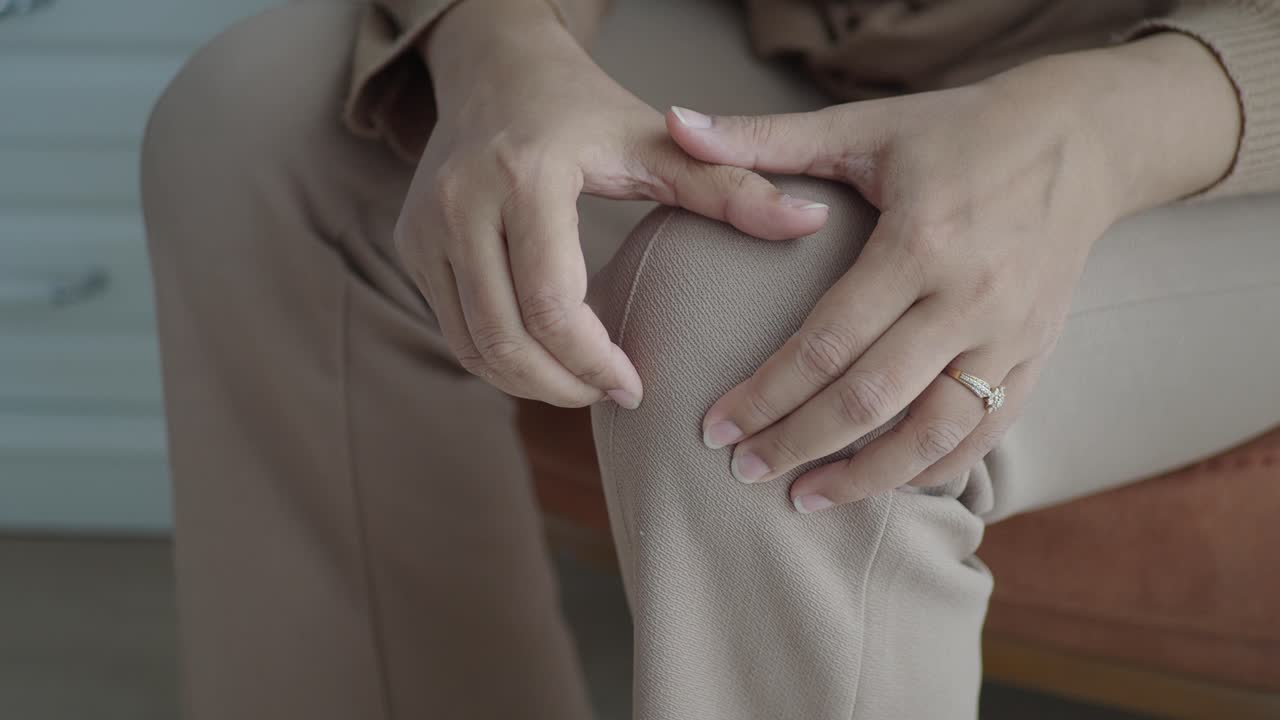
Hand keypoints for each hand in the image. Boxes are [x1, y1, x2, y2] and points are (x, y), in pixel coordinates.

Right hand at [394, 0, 829, 408]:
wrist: (493, 70)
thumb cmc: (582, 107)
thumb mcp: (658, 139)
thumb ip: (733, 186)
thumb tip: (811, 222)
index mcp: (525, 175)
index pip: (552, 303)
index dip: (594, 362)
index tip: (636, 387)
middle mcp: (461, 202)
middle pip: (503, 338)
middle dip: (561, 386)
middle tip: (612, 396)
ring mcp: (425, 228)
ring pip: (471, 347)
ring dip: (529, 383)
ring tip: (583, 384)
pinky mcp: (412, 247)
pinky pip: (453, 332)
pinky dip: (500, 361)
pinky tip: (547, 358)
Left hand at [669, 35, 1238, 512]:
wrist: (1084, 139)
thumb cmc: (960, 130)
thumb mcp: (864, 124)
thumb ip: (764, 138)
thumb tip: (674, 123)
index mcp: (920, 241)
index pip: (826, 342)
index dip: (764, 394)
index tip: (714, 428)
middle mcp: (970, 297)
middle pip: (870, 399)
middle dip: (797, 443)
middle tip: (742, 472)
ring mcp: (1011, 334)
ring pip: (932, 433)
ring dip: (865, 477)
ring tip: (805, 498)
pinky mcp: (1037, 354)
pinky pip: (985, 432)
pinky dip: (934, 470)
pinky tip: (886, 486)